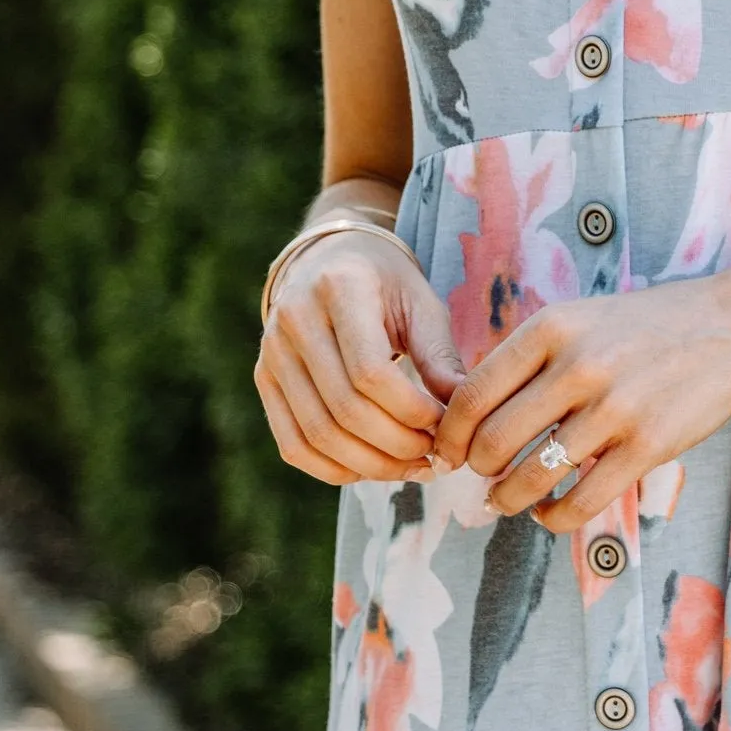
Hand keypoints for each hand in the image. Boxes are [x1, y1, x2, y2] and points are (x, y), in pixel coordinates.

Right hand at [256, 232, 467, 484]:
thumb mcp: (422, 305)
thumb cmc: (387, 285)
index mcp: (339, 289)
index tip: (446, 424)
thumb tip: (465, 414)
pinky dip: (334, 470)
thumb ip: (440, 358)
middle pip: (344, 409)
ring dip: (372, 465)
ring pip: (318, 434)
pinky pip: (294, 445)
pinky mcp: (264, 379)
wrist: (329, 260)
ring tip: (413, 467)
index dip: (412, 411)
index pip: (370, 372)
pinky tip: (373, 470)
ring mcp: (272, 352)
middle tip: (435, 456)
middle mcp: (294, 319)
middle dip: (397, 445)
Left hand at [430, 277, 730, 527]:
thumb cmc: (647, 327)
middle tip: (481, 476)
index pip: (473, 394)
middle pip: (494, 441)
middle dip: (478, 469)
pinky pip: (582, 500)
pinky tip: (549, 513)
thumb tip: (470, 412)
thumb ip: (530, 357)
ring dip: (508, 499)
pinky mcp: (648, 445)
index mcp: (552, 328)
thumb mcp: (580, 318)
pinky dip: (554, 517)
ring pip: (533, 476)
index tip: (448, 450)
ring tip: (506, 501)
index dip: (450, 433)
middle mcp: (578, 366)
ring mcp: (615, 408)